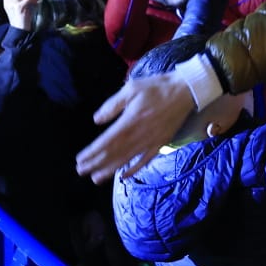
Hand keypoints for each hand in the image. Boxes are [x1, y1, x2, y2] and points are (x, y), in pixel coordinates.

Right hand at [0, 0, 37, 30]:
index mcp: (7, 2)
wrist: (20, 30)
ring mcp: (12, 5)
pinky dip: (34, 0)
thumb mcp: (20, 8)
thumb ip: (21, 0)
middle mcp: (8, 2)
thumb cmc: (22, 20)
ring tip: (37, 0)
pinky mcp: (18, 7)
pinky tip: (37, 3)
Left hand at [77, 73, 197, 183]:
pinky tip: (124, 176)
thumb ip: (112, 105)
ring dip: (110, 170)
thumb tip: (97, 120)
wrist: (185, 91)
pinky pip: (145, 161)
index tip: (80, 160)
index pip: (106, 142)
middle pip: (114, 154)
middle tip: (81, 171)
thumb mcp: (131, 89)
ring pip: (127, 160)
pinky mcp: (160, 144)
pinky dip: (134, 170)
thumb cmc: (156, 87)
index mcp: (129, 121)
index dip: (92, 153)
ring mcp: (150, 142)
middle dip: (96, 164)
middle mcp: (138, 136)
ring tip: (96, 178)